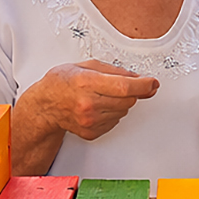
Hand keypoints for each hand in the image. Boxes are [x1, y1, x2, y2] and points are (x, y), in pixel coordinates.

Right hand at [28, 60, 160, 140]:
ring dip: (120, 103)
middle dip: (131, 92)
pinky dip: (112, 113)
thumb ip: (114, 71)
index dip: (143, 85)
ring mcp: (90, 121)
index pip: (124, 86)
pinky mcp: (92, 132)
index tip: (153, 83)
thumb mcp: (86, 66)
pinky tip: (97, 106)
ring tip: (101, 96)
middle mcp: (88, 104)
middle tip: (120, 86)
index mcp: (86, 83)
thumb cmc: (62, 82)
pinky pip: (115, 121)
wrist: (45, 106)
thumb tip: (138, 78)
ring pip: (124, 111)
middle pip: (128, 100)